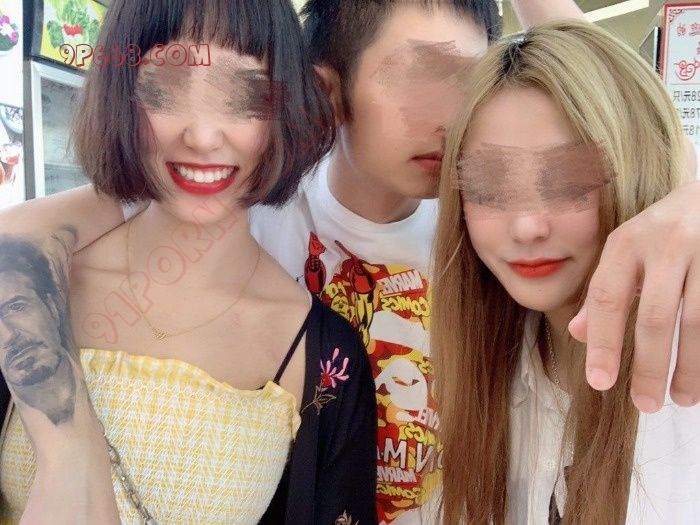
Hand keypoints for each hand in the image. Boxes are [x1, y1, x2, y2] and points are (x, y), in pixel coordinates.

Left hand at [569, 180, 699, 412]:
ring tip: (682, 398)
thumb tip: (577, 333)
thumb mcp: (628, 249)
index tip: (600, 382)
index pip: (606, 299)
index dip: (602, 343)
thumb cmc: (666, 228)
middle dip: (649, 366)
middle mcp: (665, 243)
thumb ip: (605, 290)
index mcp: (627, 242)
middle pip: (653, 316)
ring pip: (697, 321)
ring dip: (689, 366)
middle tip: (646, 404)